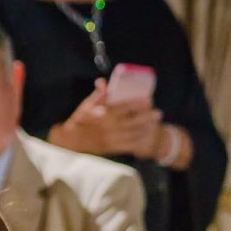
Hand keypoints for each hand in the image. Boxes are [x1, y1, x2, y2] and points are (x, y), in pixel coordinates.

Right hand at [49, 79, 163, 156]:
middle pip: (133, 121)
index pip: (125, 107)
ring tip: (154, 124)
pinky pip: (129, 145)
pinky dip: (138, 141)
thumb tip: (103, 82)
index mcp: (105, 114)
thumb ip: (98, 95)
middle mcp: (110, 126)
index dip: (138, 103)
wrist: (71, 141)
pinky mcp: (112, 148)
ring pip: (133, 133)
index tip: (149, 100)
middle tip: (158, 113)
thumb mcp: (86, 105)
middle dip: (147, 117)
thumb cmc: (80, 120)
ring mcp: (112, 138)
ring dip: (145, 128)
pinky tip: (145, 136)